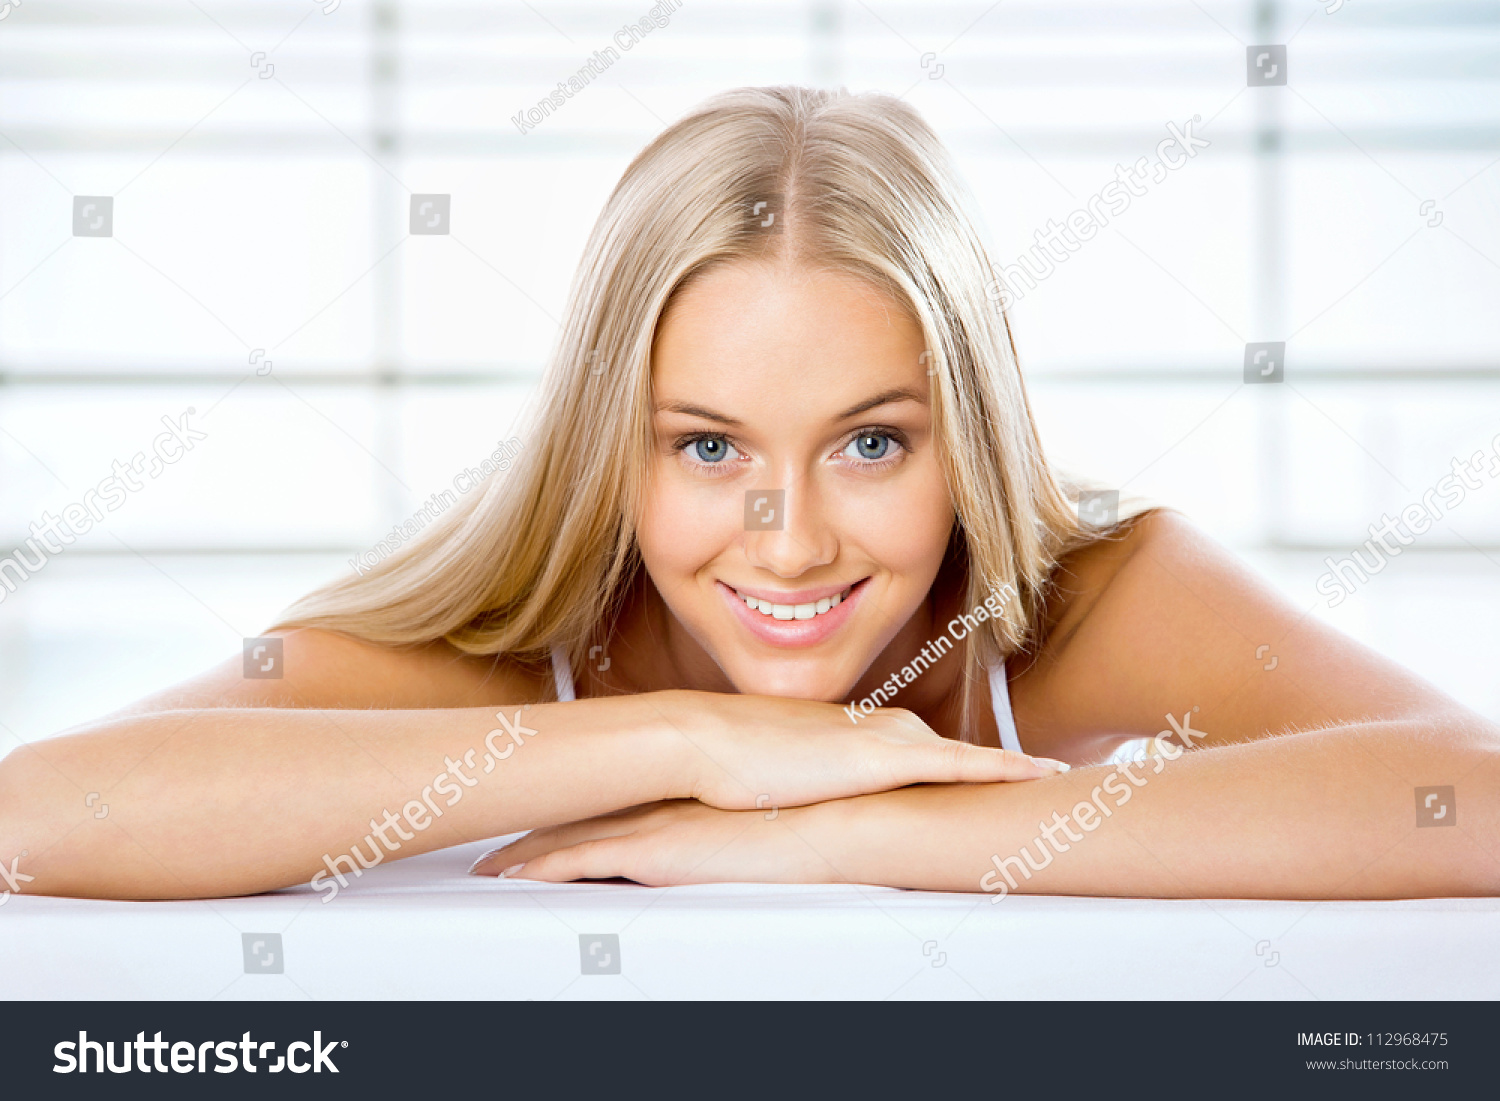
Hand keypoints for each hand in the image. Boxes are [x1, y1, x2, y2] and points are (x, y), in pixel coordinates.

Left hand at [467, 799, 841, 885]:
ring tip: (485, 865)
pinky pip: (579, 862)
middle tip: (493, 837)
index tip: (543, 809)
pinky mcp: (653, 850)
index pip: (613, 795)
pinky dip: (540, 869)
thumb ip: (737, 824)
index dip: (573, 803)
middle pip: (578, 810)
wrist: (829, 820)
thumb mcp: (764, 818)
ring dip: (522, 850)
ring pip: (567, 834)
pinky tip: (510, 879)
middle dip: (532, 823)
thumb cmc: (813, 820)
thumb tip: (735, 838)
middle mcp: (659, 798)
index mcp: (683, 790)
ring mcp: (653, 821)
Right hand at [652, 689, 1067, 812]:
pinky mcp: (886, 757)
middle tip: (1053, 781)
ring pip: (969, 759)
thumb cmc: (729, 762)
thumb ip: (806, 784)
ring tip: (1060, 783)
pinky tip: (1040, 775)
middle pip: (956, 756)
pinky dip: (1003, 768)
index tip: (1002, 777)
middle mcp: (883, 728)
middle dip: (1001, 771)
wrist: (705, 740)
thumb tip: (802, 804)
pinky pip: (962, 765)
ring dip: (1013, 771)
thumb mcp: (779, 776)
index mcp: (859, 733)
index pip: (926, 753)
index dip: (964, 768)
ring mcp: (888, 739)